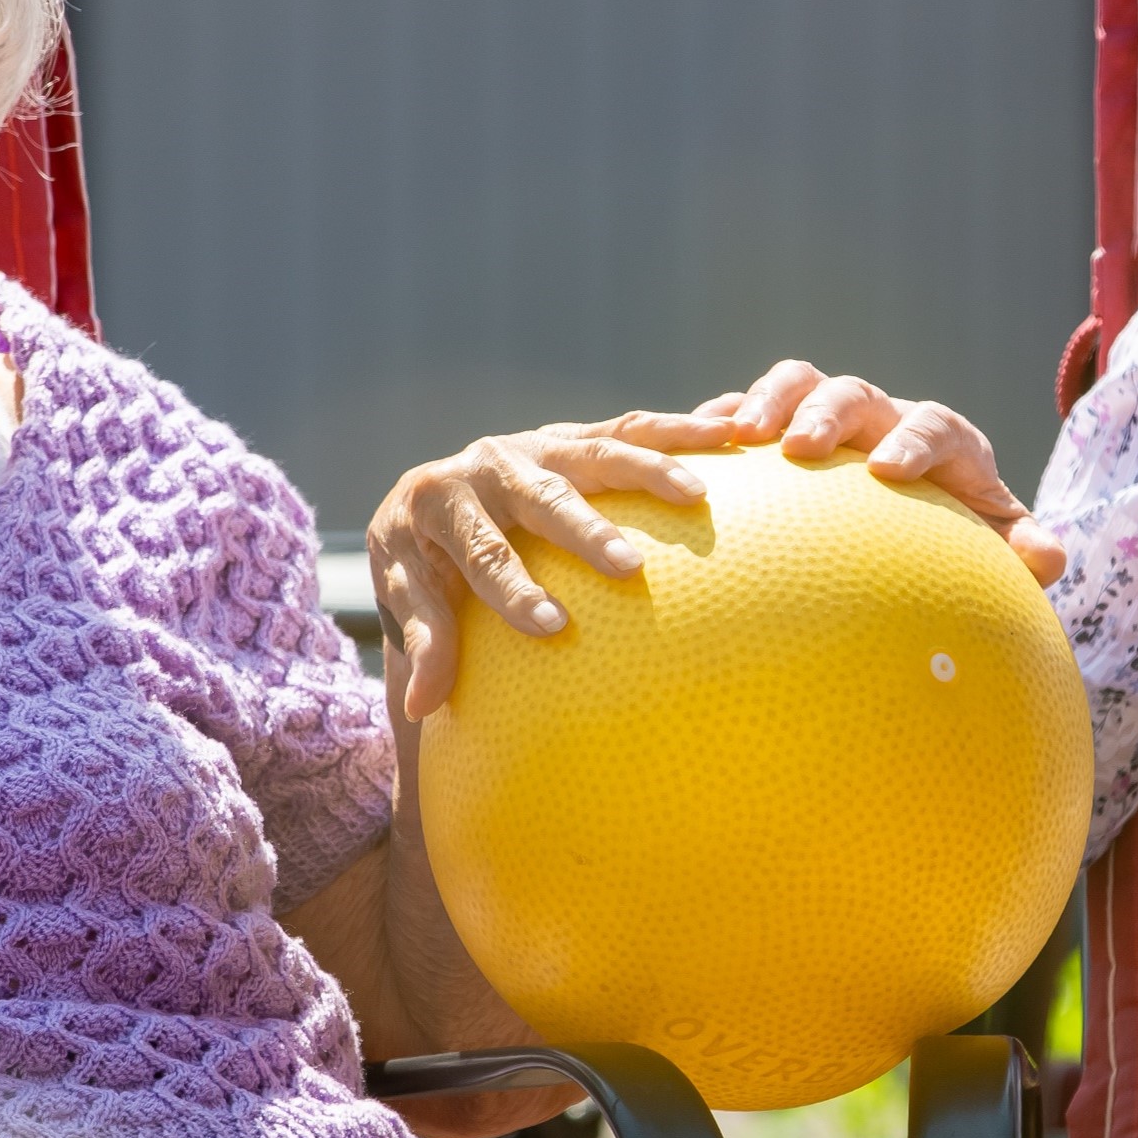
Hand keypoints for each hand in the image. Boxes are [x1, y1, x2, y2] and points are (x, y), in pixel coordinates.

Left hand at [369, 408, 743, 717]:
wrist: (424, 499)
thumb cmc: (422, 564)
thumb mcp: (406, 598)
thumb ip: (424, 644)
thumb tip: (419, 707)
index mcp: (436, 500)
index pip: (480, 551)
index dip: (512, 588)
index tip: (551, 626)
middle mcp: (487, 462)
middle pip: (543, 498)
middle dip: (586, 531)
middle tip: (629, 568)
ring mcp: (535, 444)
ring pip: (596, 451)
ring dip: (649, 470)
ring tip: (698, 495)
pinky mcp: (571, 437)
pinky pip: (630, 429)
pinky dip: (680, 430)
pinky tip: (731, 434)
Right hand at [701, 361, 1062, 584]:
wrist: (907, 519)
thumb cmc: (954, 538)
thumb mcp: (989, 547)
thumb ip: (1018, 548)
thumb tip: (1048, 557)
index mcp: (940, 439)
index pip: (934, 426)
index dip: (912, 442)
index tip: (887, 471)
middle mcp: (882, 417)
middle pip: (854, 394)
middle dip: (825, 413)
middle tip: (798, 448)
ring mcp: (826, 415)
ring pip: (797, 383)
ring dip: (766, 402)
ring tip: (734, 436)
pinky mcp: (779, 428)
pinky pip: (744, 410)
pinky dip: (720, 420)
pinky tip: (690, 446)